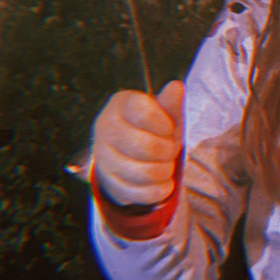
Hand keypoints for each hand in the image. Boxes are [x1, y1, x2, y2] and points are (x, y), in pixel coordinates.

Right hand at [91, 80, 184, 207]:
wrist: (128, 154)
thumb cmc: (150, 128)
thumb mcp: (163, 114)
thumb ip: (170, 103)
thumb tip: (176, 87)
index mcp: (120, 104)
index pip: (144, 112)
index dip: (164, 124)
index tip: (168, 127)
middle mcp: (105, 128)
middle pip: (147, 146)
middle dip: (168, 151)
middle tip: (170, 150)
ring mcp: (104, 157)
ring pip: (144, 172)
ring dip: (165, 172)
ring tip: (166, 166)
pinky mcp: (109, 182)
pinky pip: (140, 193)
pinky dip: (158, 190)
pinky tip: (162, 183)